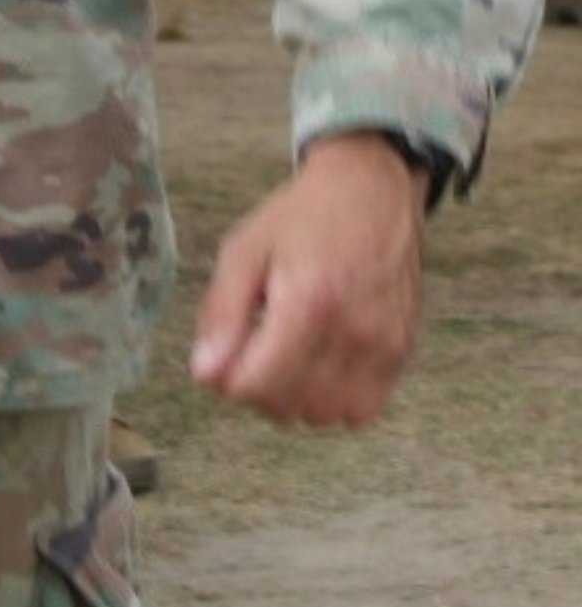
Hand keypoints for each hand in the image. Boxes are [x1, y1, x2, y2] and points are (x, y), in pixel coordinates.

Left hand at [189, 132, 426, 426]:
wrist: (371, 191)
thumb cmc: (302, 217)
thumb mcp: (245, 248)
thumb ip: (221, 313)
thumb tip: (205, 375)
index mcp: (308, 300)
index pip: (257, 385)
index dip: (228, 378)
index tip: (226, 351)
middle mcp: (352, 331)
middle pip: (287, 406)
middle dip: (258, 386)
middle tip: (254, 345)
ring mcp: (383, 346)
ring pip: (323, 415)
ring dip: (295, 397)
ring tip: (288, 351)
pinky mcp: (402, 353)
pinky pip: (359, 410)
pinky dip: (333, 400)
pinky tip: (320, 362)